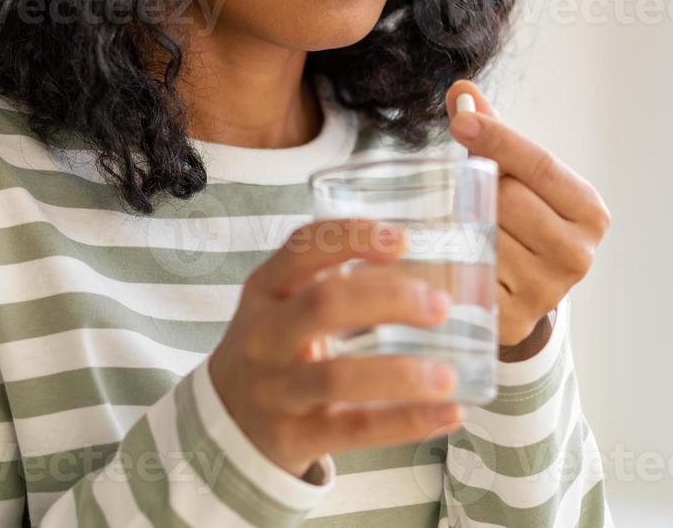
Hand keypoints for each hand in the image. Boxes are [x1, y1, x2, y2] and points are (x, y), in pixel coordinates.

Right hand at [208, 218, 466, 479]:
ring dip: (401, 375)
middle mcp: (264, 336)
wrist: (225, 421)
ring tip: (447, 375)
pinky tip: (448, 413)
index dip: (353, 237)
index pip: (303, 248)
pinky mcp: (293, 436)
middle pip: (325, 305)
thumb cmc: (274, 350)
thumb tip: (423, 267)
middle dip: (390, 299)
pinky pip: (354, 429)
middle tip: (440, 306)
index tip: (404, 240)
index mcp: (265, 291)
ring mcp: (276, 389)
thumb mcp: (282, 306)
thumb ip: (333, 282)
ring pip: (339, 377)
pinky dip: (407, 422)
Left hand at [445, 81, 610, 347]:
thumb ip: (490, 132)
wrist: (520, 293)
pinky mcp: (509, 318)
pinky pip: (467, 272)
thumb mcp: (516, 175)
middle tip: (471, 192)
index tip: (460, 119)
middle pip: (509, 199)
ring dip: (464, 223)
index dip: (499, 139)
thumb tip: (462, 91)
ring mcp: (545, 292)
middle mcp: (577, 254)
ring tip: (466, 226)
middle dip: (481, 188)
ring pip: (484, 235)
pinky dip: (453, 256)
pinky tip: (452, 252)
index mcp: (589, 211)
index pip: (541, 165)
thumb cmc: (519, 221)